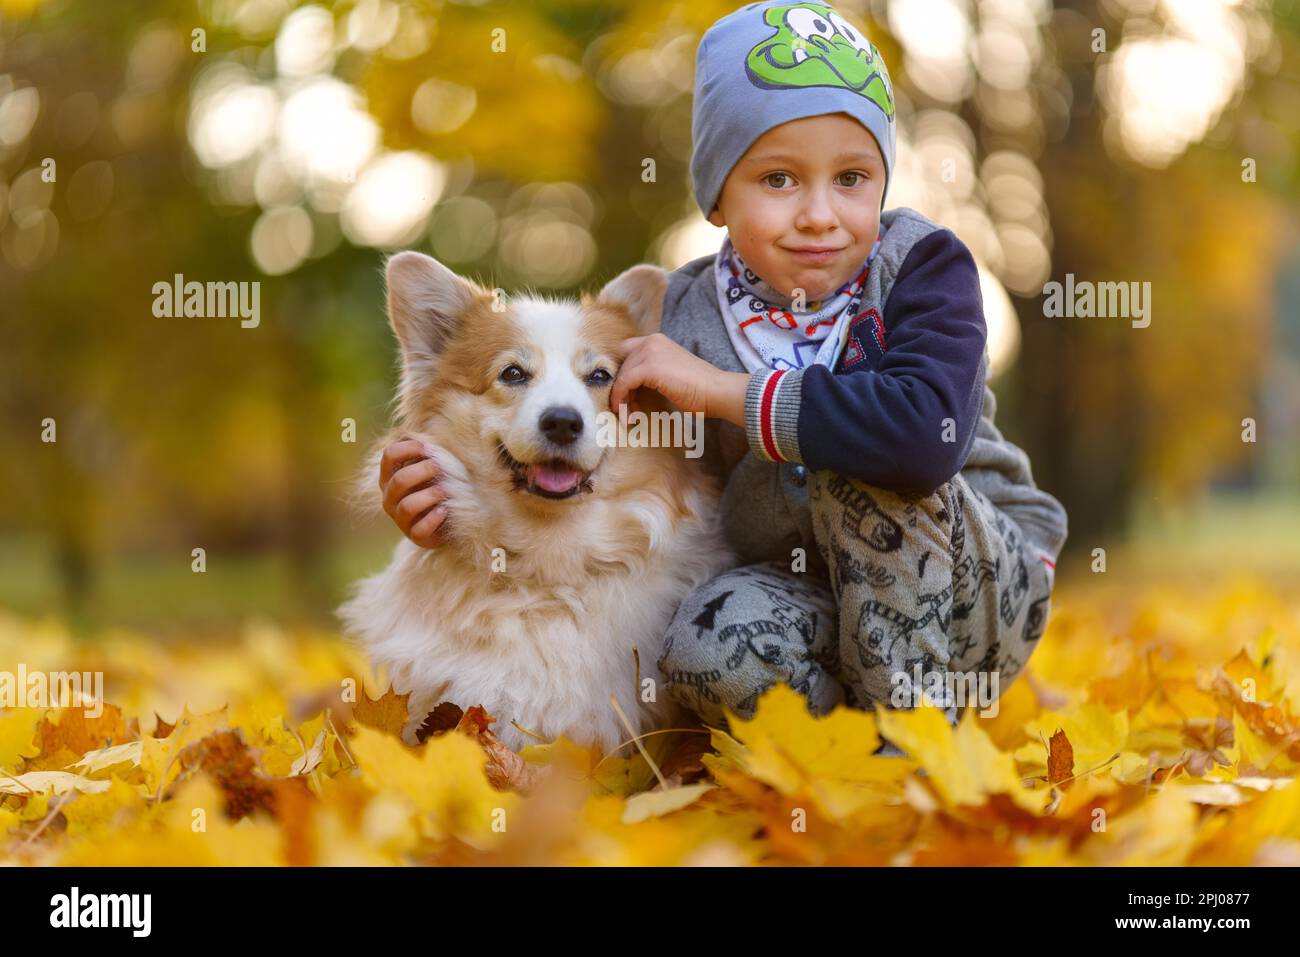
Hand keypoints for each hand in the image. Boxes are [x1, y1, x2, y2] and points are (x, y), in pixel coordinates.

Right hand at [379, 438, 449, 548]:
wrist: (447, 521)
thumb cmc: (437, 487)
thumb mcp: (431, 468)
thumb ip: (429, 453)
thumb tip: (433, 435)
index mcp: (390, 477)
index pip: (389, 455)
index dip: (409, 448)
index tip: (429, 448)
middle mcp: (389, 498)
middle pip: (399, 480)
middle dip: (423, 471)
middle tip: (441, 467)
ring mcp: (400, 519)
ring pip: (407, 506)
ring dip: (429, 495)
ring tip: (445, 490)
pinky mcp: (415, 536)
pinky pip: (419, 529)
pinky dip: (433, 518)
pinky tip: (444, 510)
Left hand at [610, 333, 748, 426]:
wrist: (716, 391)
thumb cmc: (698, 389)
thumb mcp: (669, 374)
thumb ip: (650, 374)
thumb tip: (629, 389)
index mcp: (657, 341)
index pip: (626, 356)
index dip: (621, 377)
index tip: (624, 398)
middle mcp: (652, 341)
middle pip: (622, 366)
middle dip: (622, 391)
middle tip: (626, 412)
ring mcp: (650, 351)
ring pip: (622, 376)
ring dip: (621, 399)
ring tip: (628, 417)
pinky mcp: (649, 367)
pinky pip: (624, 383)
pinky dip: (621, 400)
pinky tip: (627, 414)